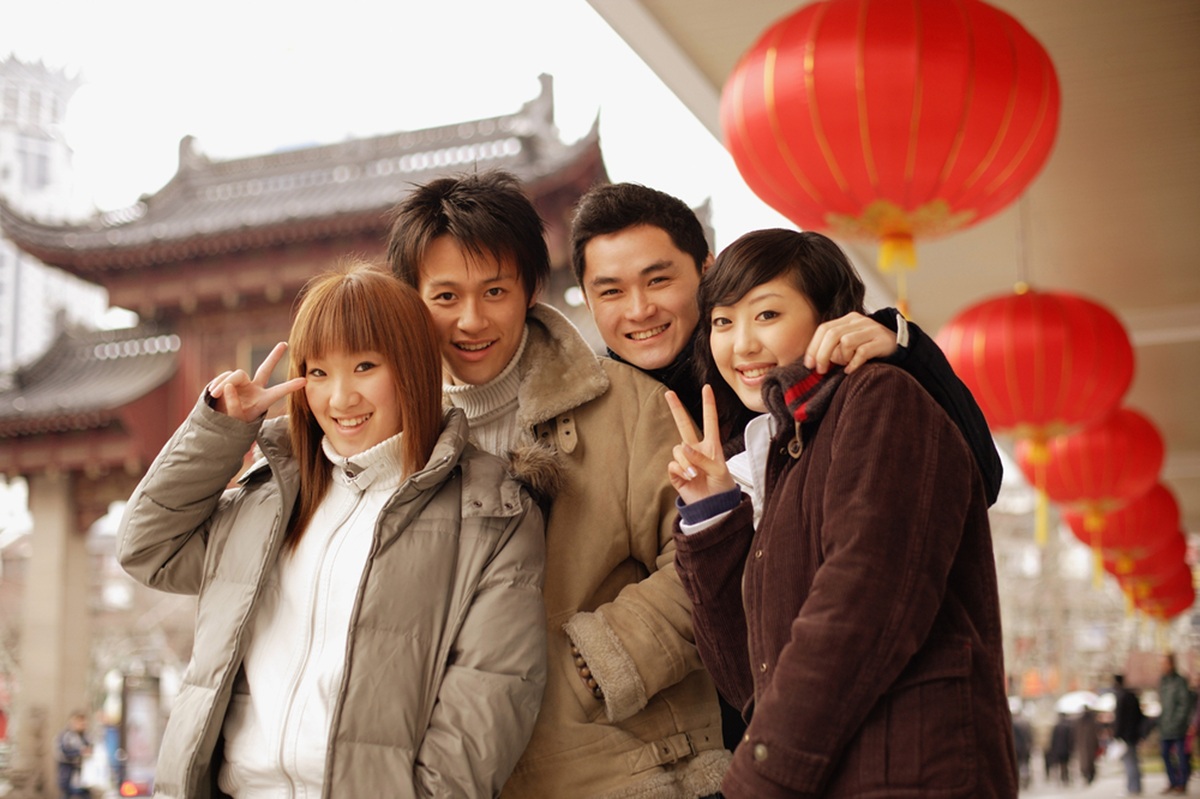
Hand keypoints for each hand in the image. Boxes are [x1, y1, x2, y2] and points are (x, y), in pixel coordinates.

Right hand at [208, 342, 306, 421]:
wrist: (219, 422)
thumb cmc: (231, 423)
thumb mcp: (235, 419)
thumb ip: (233, 405)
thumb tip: (229, 386)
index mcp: (263, 401)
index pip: (278, 392)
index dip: (290, 387)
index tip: (305, 380)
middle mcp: (255, 388)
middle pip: (265, 369)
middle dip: (274, 356)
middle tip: (284, 344)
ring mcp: (242, 383)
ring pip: (236, 375)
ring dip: (224, 384)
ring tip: (216, 395)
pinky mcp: (229, 380)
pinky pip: (224, 376)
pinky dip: (218, 383)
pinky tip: (213, 392)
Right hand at [665, 385, 735, 504]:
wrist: (714, 507)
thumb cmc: (722, 487)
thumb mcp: (719, 470)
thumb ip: (702, 458)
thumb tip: (683, 448)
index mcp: (711, 446)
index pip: (710, 421)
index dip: (708, 404)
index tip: (707, 387)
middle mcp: (696, 450)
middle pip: (684, 425)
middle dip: (676, 409)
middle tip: (669, 393)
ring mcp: (685, 460)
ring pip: (678, 450)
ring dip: (686, 461)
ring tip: (695, 474)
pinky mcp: (676, 473)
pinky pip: (672, 465)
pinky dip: (680, 471)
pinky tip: (688, 478)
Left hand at [804, 311, 897, 374]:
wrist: (899, 346)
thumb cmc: (868, 348)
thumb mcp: (849, 345)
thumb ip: (833, 349)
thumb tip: (813, 362)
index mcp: (848, 320)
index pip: (824, 329)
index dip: (813, 347)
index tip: (808, 364)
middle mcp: (859, 321)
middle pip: (832, 334)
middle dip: (822, 354)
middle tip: (821, 370)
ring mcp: (872, 329)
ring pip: (846, 341)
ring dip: (842, 357)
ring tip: (845, 365)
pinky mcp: (882, 341)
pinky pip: (862, 352)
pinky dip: (853, 363)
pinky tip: (851, 370)